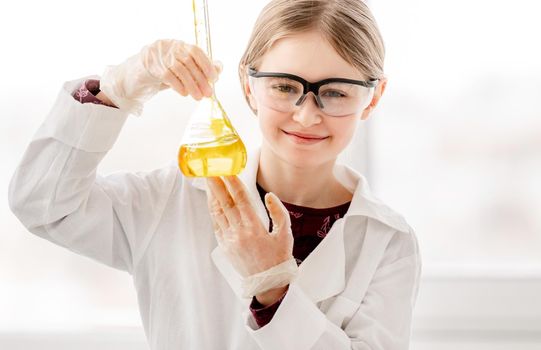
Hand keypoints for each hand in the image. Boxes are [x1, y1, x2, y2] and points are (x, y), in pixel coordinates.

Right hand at [100, 39, 221, 114]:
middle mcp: (169, 46)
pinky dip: (178, 85)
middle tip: (208, 93)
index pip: (195, 51)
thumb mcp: (181, 68)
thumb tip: (219, 68)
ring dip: (192, 85)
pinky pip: (168, 76)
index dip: (207, 64)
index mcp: (178, 45)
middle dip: (201, 79)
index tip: (215, 78)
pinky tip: (184, 93)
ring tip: (198, 97)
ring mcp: (158, 55)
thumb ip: (199, 67)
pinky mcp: (150, 66)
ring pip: (180, 69)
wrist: (135, 75)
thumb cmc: (162, 71)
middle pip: (189, 62)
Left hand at [206, 176, 293, 277]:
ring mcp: (230, 240)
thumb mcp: (285, 234)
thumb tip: (269, 195)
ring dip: (212, 195)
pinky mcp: (225, 246)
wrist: (268, 283)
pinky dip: (213, 211)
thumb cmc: (279, 258)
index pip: (240, 200)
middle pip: (225, 203)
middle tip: (210, 169)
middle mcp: (239, 233)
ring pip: (217, 213)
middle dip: (217, 185)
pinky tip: (212, 201)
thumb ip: (278, 212)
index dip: (233, 184)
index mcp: (254, 228)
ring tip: (208, 181)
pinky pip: (216, 224)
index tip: (227, 171)